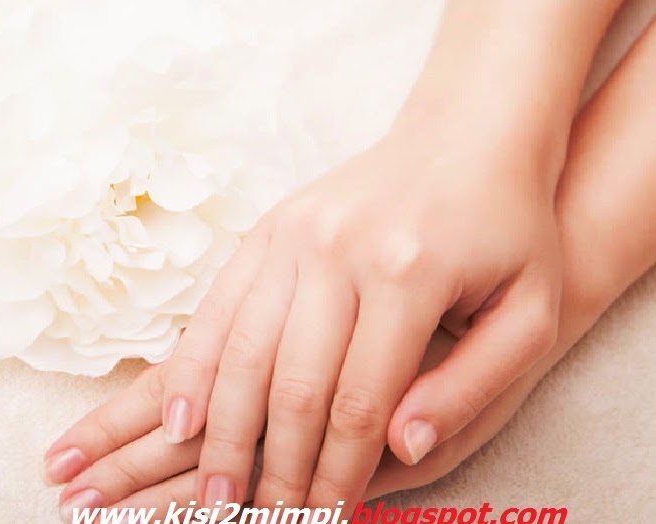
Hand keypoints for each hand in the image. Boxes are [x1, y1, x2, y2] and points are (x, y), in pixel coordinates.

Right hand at [155, 126, 560, 507]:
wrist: (465, 137)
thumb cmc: (506, 231)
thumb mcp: (528, 311)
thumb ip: (472, 385)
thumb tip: (401, 448)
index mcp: (407, 274)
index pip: (359, 404)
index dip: (337, 475)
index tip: (324, 519)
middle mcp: (337, 252)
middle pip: (290, 386)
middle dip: (273, 467)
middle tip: (259, 520)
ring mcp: (292, 236)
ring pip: (241, 351)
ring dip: (222, 431)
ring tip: (212, 491)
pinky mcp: (265, 231)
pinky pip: (217, 309)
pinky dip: (193, 368)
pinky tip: (178, 418)